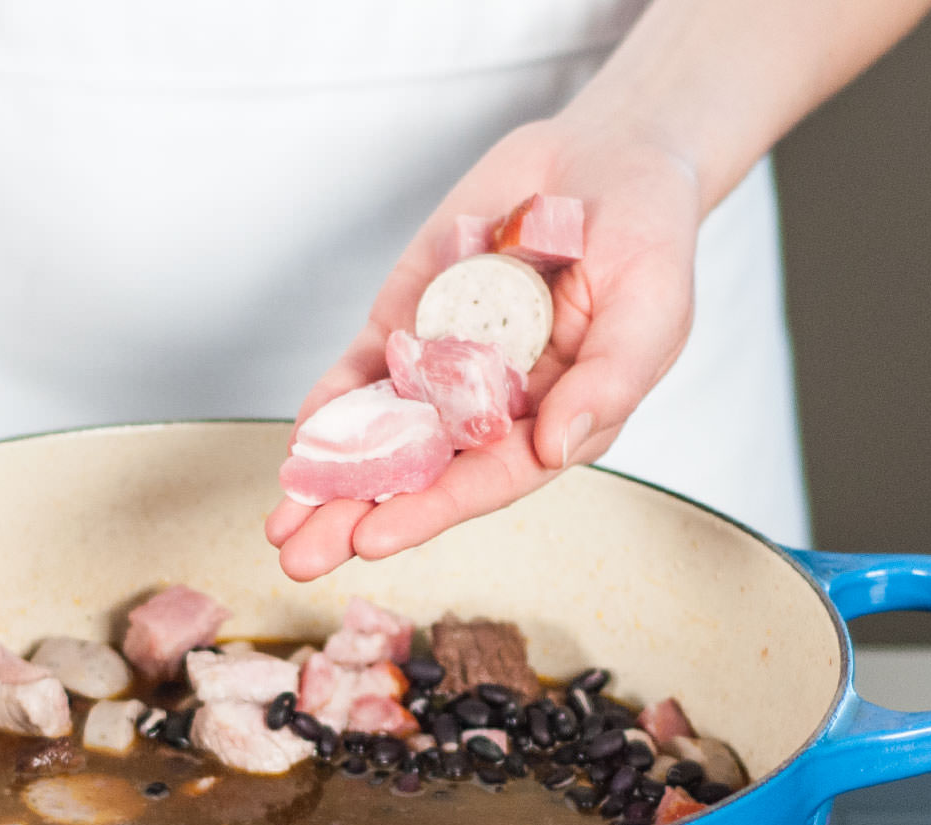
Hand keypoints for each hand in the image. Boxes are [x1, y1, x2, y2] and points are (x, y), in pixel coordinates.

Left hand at [266, 121, 702, 579]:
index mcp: (553, 424)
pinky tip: (297, 442)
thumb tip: (556, 448)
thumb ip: (608, 383)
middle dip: (357, 516)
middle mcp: (492, 411)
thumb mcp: (652, 311)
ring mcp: (445, 369)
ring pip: (380, 436)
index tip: (374, 540)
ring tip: (279, 527)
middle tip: (301, 558)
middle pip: (420, 475)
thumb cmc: (650, 242)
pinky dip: (329, 406)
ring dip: (329, 481)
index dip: (429, 511)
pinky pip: (364, 373)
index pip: (485, 480)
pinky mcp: (411, 323)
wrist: (610, 159)